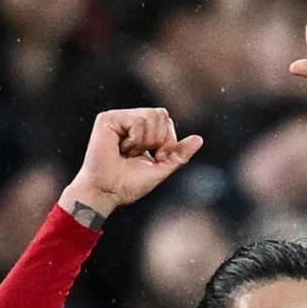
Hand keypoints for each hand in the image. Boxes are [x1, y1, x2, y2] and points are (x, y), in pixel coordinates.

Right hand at [59, 108, 202, 219]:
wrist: (107, 192)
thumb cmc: (129, 184)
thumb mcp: (162, 169)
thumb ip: (179, 154)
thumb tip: (199, 139)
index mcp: (142, 132)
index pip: (167, 122)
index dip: (168, 142)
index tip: (153, 158)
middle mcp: (130, 122)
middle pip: (162, 115)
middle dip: (158, 140)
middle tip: (138, 155)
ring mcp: (119, 119)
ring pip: (152, 115)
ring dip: (145, 142)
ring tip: (127, 153)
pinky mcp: (108, 119)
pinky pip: (139, 120)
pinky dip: (135, 140)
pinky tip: (120, 149)